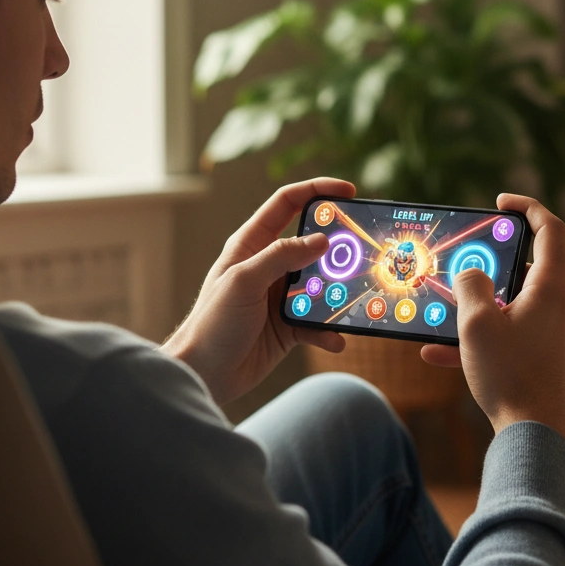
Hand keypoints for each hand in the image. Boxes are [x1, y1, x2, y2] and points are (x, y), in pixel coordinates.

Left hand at [162, 178, 354, 405]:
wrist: (203, 375)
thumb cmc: (212, 323)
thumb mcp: (244, 281)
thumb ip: (281, 257)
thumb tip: (321, 240)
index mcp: (251, 245)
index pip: (287, 204)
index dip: (316, 191)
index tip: (348, 190)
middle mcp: (268, 266)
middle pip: (311, 243)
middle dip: (338, 246)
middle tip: (361, 249)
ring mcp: (280, 296)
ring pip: (321, 284)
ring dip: (337, 292)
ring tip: (352, 299)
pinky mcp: (289, 325)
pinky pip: (318, 322)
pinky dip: (328, 330)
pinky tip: (335, 339)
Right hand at [421, 194, 564, 447]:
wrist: (536, 440)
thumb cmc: (509, 377)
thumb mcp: (476, 324)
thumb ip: (470, 286)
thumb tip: (473, 274)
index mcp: (553, 289)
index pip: (550, 229)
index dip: (527, 208)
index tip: (501, 204)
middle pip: (528, 270)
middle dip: (489, 272)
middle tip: (461, 271)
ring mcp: (563, 334)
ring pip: (517, 308)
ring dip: (481, 312)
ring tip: (443, 322)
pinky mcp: (556, 359)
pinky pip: (517, 337)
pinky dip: (488, 340)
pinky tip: (444, 356)